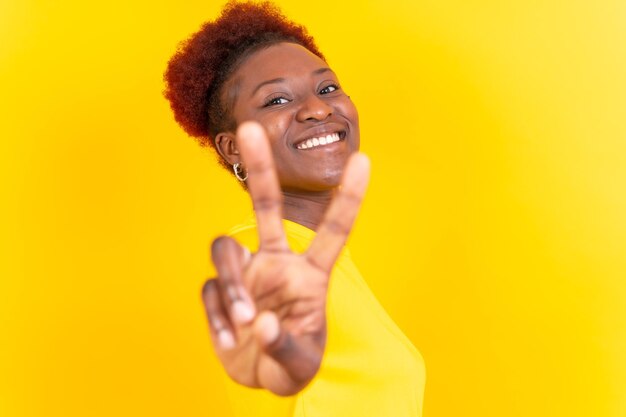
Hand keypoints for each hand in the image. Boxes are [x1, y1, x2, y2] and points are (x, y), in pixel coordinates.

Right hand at [201, 121, 369, 395]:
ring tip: (244, 324)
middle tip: (251, 128)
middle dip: (260, 169)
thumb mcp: (300, 364)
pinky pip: (211, 291)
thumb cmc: (291, 363)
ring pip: (227, 253)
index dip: (349, 197)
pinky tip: (231, 341)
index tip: (363, 159)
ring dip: (233, 288)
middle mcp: (277, 262)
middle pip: (266, 207)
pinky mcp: (220, 291)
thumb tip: (263, 322)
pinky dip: (218, 317)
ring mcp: (247, 274)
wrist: (258, 374)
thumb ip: (286, 346)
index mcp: (310, 274)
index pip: (333, 231)